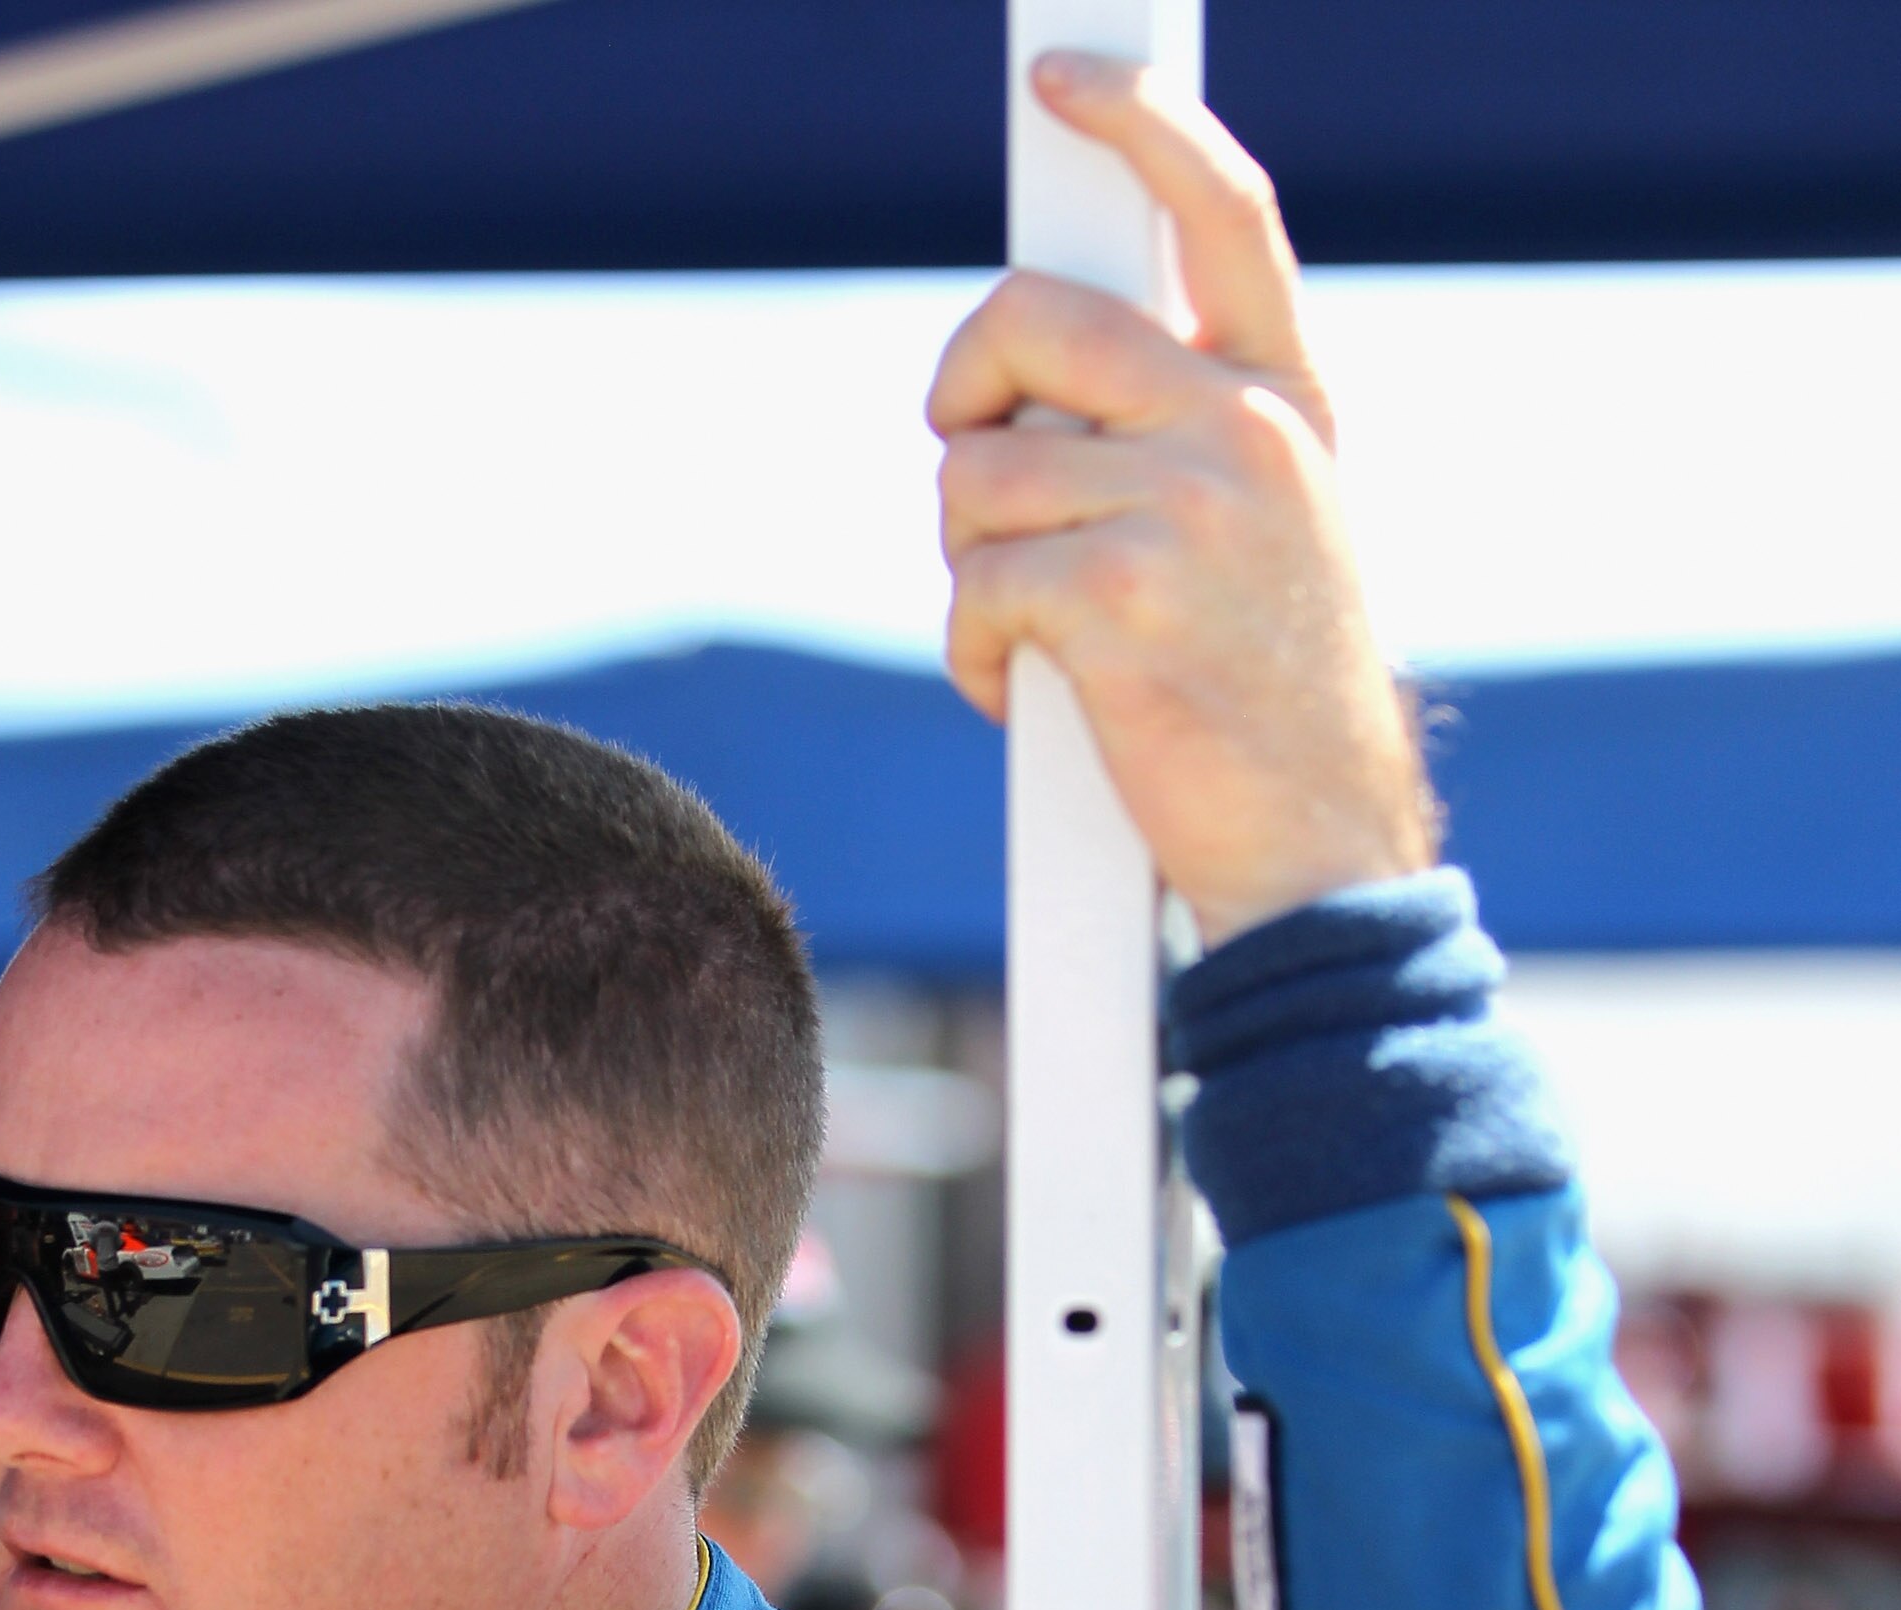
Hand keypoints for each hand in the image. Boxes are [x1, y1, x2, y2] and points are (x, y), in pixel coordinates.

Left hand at [930, 55, 1436, 946]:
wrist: (1316, 852)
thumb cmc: (1269, 704)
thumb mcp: (1270, 532)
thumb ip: (1184, 431)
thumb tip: (1036, 375)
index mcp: (1286, 402)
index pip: (1221, 212)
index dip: (1136, 122)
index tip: (1059, 85)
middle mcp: (1246, 432)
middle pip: (1032, 325)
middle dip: (965, 395)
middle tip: (973, 462)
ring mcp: (1188, 511)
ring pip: (979, 471)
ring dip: (969, 561)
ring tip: (1032, 628)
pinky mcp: (1120, 601)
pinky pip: (975, 585)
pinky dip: (973, 653)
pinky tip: (1023, 691)